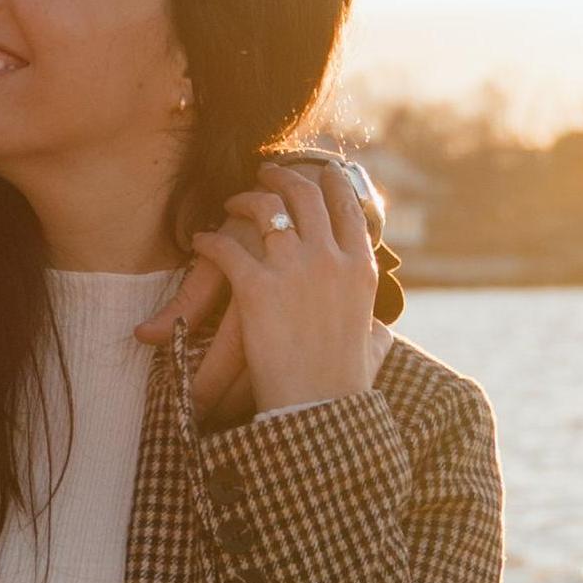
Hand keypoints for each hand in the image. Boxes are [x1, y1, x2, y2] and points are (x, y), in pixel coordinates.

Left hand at [144, 158, 386, 429]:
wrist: (318, 411)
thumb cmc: (345, 387)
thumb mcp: (373, 349)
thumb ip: (378, 330)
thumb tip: (383, 329)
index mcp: (361, 268)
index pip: (348, 206)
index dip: (330, 181)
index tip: (318, 172)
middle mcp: (331, 259)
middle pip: (306, 195)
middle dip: (284, 176)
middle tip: (267, 172)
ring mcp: (294, 270)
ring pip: (266, 209)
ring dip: (245, 200)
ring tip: (231, 202)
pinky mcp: (257, 289)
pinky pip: (226, 249)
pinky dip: (209, 241)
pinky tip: (200, 242)